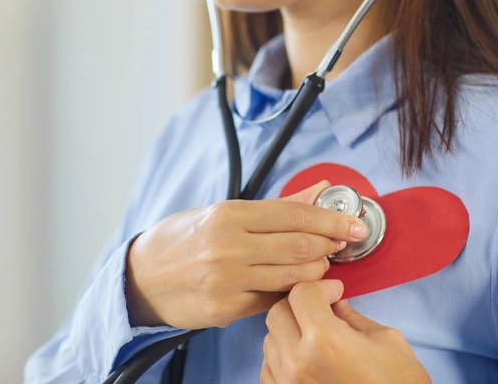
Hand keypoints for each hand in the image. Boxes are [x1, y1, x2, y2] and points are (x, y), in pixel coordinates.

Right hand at [124, 181, 368, 329]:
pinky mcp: (225, 308)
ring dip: (317, 272)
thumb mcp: (225, 212)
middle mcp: (228, 246)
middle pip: (299, 246)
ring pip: (292, 277)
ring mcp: (226, 280)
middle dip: (330, 245)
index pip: (294, 214)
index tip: (355, 224)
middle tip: (344, 243)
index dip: (331, 219)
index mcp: (230, 215)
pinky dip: (293, 293)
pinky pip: (273, 300)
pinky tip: (301, 286)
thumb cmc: (185, 238)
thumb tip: (322, 188)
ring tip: (324, 264)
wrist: (142, 277)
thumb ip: (278, 205)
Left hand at [261, 280, 430, 383]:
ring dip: (289, 331)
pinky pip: (269, 370)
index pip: (301, 294)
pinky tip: (306, 360)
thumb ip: (354, 318)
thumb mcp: (386, 341)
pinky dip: (282, 359)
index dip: (320, 287)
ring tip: (315, 337)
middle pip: (277, 313)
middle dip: (300, 304)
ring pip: (269, 340)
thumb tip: (337, 305)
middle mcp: (297, 362)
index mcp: (325, 340)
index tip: (333, 291)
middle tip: (322, 308)